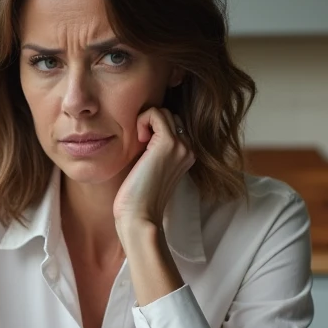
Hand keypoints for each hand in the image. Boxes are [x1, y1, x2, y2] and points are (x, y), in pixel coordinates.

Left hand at [113, 107, 194, 235]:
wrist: (140, 215)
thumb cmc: (138, 196)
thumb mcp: (150, 167)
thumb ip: (154, 149)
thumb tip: (144, 128)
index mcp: (187, 154)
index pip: (173, 124)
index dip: (153, 130)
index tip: (143, 148)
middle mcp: (189, 148)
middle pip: (169, 115)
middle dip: (151, 124)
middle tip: (140, 145)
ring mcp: (181, 145)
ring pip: (163, 112)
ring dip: (146, 121)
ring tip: (140, 143)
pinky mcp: (168, 143)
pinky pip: (155, 113)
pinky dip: (142, 120)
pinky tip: (139, 140)